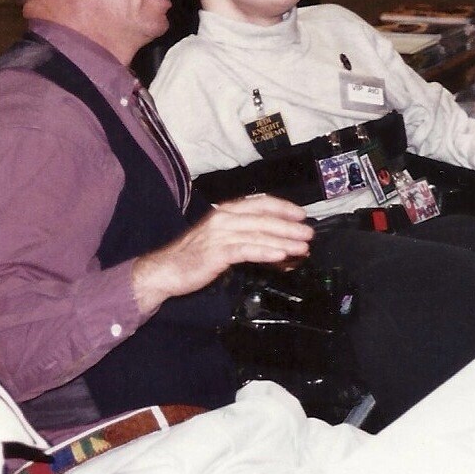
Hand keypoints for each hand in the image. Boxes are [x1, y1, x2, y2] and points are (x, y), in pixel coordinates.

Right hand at [131, 194, 313, 313]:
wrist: (166, 270)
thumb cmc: (193, 257)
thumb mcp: (220, 240)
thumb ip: (244, 238)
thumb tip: (275, 244)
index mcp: (224, 212)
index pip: (259, 203)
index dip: (283, 207)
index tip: (301, 214)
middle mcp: (223, 218)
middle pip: (263, 218)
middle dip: (289, 226)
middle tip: (309, 233)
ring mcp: (219, 235)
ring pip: (259, 234)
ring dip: (284, 240)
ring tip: (303, 247)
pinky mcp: (217, 252)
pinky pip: (247, 250)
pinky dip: (266, 251)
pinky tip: (281, 255)